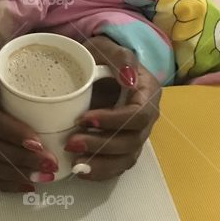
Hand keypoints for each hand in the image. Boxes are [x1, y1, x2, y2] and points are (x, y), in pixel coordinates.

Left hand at [65, 35, 160, 180]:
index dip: (114, 121)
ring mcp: (135, 133)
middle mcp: (146, 117)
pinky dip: (100, 171)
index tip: (85, 119)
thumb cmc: (104, 54)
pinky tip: (79, 170)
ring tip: (74, 164)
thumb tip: (128, 78)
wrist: (98, 64)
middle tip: (71, 143)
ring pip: (126, 158)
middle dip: (101, 145)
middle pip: (132, 141)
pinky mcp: (123, 145)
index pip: (139, 115)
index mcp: (148, 92)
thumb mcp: (110, 49)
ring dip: (100, 164)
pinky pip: (117, 165)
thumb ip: (121, 58)